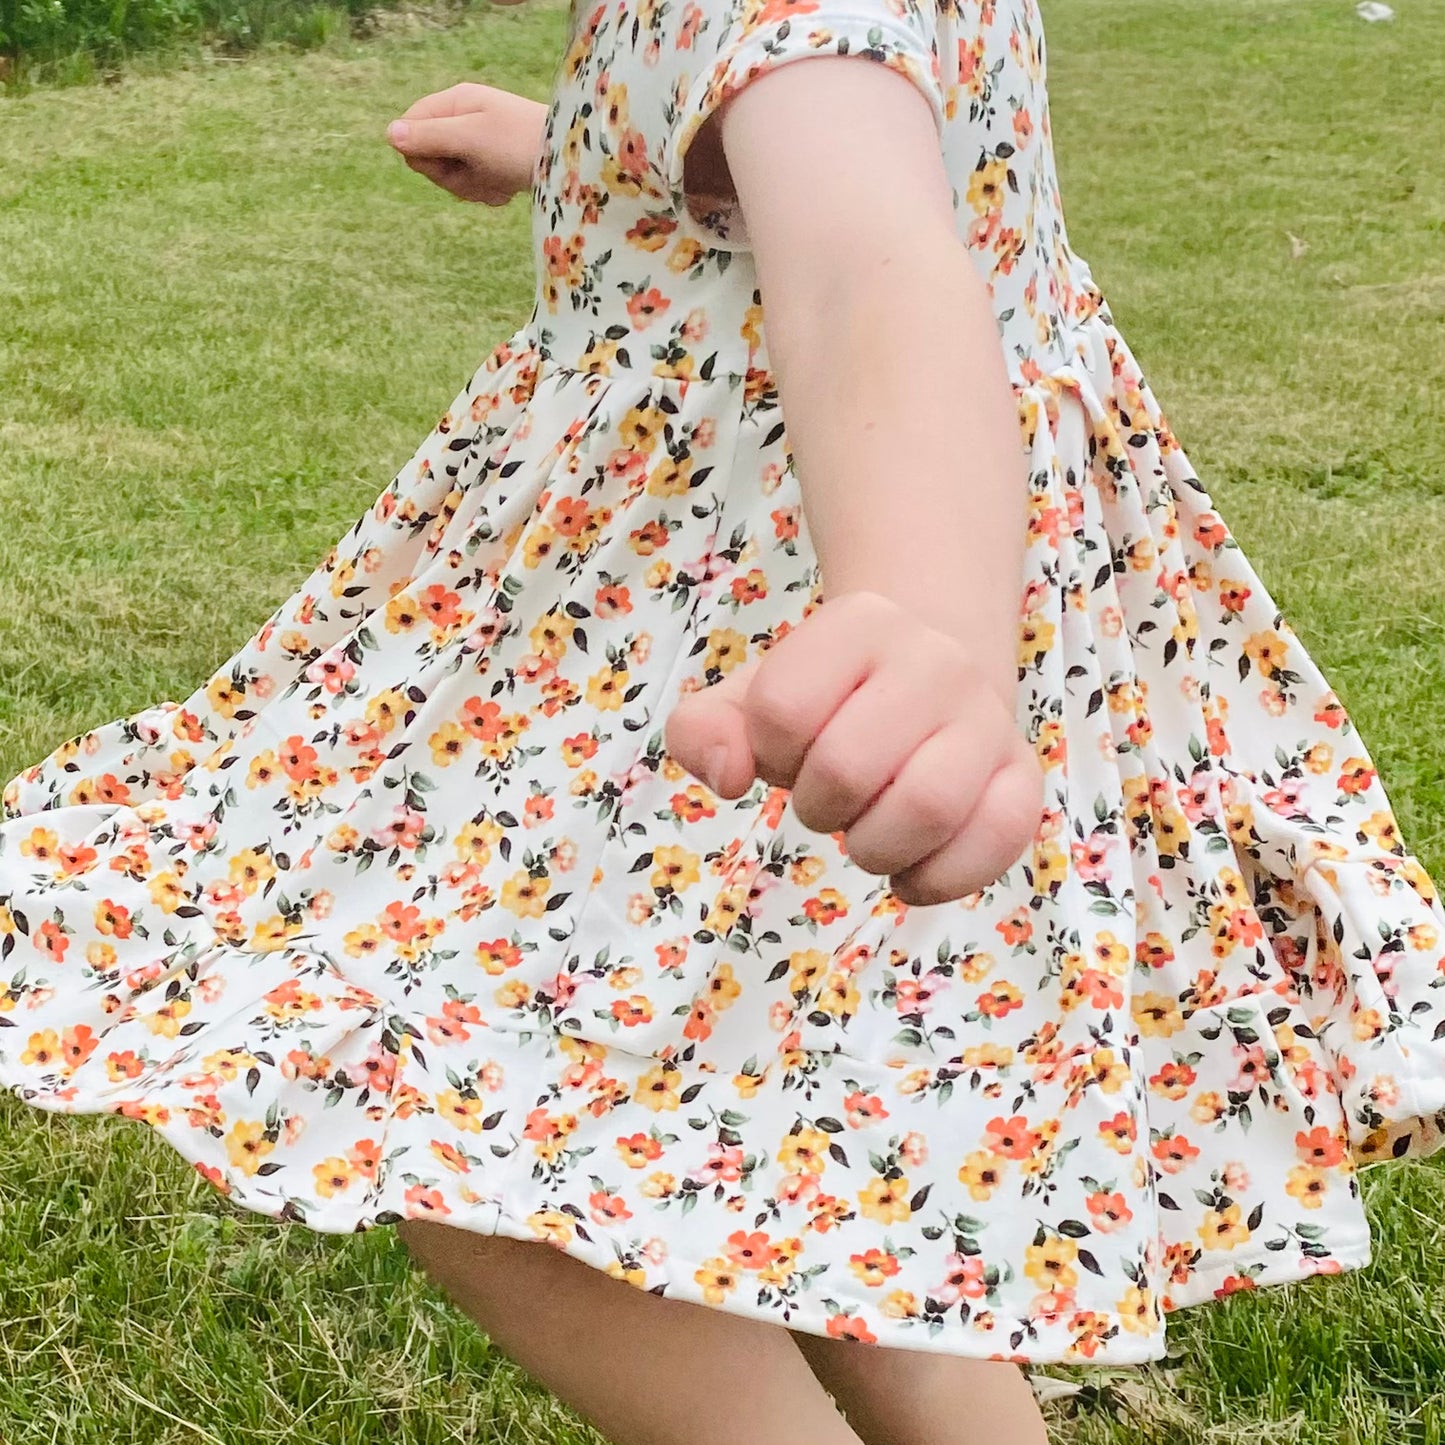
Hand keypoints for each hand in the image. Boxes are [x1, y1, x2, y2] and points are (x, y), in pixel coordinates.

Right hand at [387, 82, 547, 204]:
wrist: (571, 166)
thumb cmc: (520, 144)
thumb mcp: (470, 138)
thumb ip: (430, 136)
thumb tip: (390, 134)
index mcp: (456, 102)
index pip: (410, 127)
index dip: (419, 152)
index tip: (444, 160)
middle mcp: (465, 120)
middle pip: (428, 157)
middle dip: (450, 175)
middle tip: (476, 173)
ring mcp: (479, 145)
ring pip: (451, 177)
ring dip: (471, 188)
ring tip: (497, 182)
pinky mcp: (494, 166)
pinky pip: (474, 186)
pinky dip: (488, 193)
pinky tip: (507, 190)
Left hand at [664, 592, 1043, 906]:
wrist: (925, 674)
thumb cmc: (826, 698)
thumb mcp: (749, 699)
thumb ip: (702, 729)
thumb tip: (729, 777)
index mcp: (858, 625)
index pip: (782, 710)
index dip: (769, 753)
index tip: (787, 751)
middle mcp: (934, 659)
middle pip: (848, 768)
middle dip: (818, 807)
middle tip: (828, 801)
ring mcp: (986, 717)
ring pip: (927, 807)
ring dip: (876, 847)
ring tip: (869, 834)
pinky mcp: (1022, 773)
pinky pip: (999, 839)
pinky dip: (940, 877)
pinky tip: (910, 871)